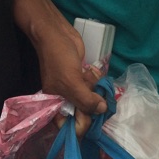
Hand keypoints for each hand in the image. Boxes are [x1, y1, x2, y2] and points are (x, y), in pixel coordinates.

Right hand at [12, 0, 107, 128]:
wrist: (57, 33)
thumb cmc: (58, 58)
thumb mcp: (71, 81)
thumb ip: (86, 99)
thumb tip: (102, 110)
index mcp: (56, 105)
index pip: (69, 126)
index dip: (81, 125)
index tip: (92, 119)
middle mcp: (66, 99)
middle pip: (84, 113)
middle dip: (93, 104)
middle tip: (93, 92)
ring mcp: (76, 88)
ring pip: (93, 99)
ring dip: (95, 88)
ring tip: (89, 76)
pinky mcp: (83, 77)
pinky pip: (94, 85)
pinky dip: (97, 79)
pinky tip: (92, 71)